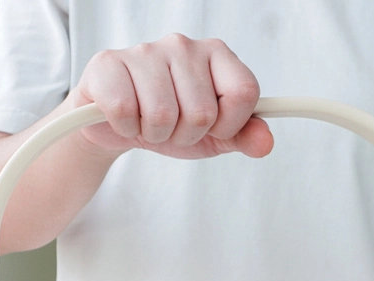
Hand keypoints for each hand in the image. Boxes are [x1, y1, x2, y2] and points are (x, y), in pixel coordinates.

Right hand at [71, 34, 273, 159]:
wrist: (117, 124)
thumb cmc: (169, 124)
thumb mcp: (212, 136)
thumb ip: (242, 136)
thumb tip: (265, 142)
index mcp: (216, 55)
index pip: (243, 93)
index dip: (228, 125)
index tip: (212, 128)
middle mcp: (183, 45)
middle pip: (202, 113)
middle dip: (185, 135)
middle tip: (171, 128)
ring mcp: (146, 51)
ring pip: (163, 115)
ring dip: (154, 134)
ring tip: (146, 123)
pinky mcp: (109, 63)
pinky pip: (126, 111)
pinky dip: (124, 128)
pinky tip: (123, 118)